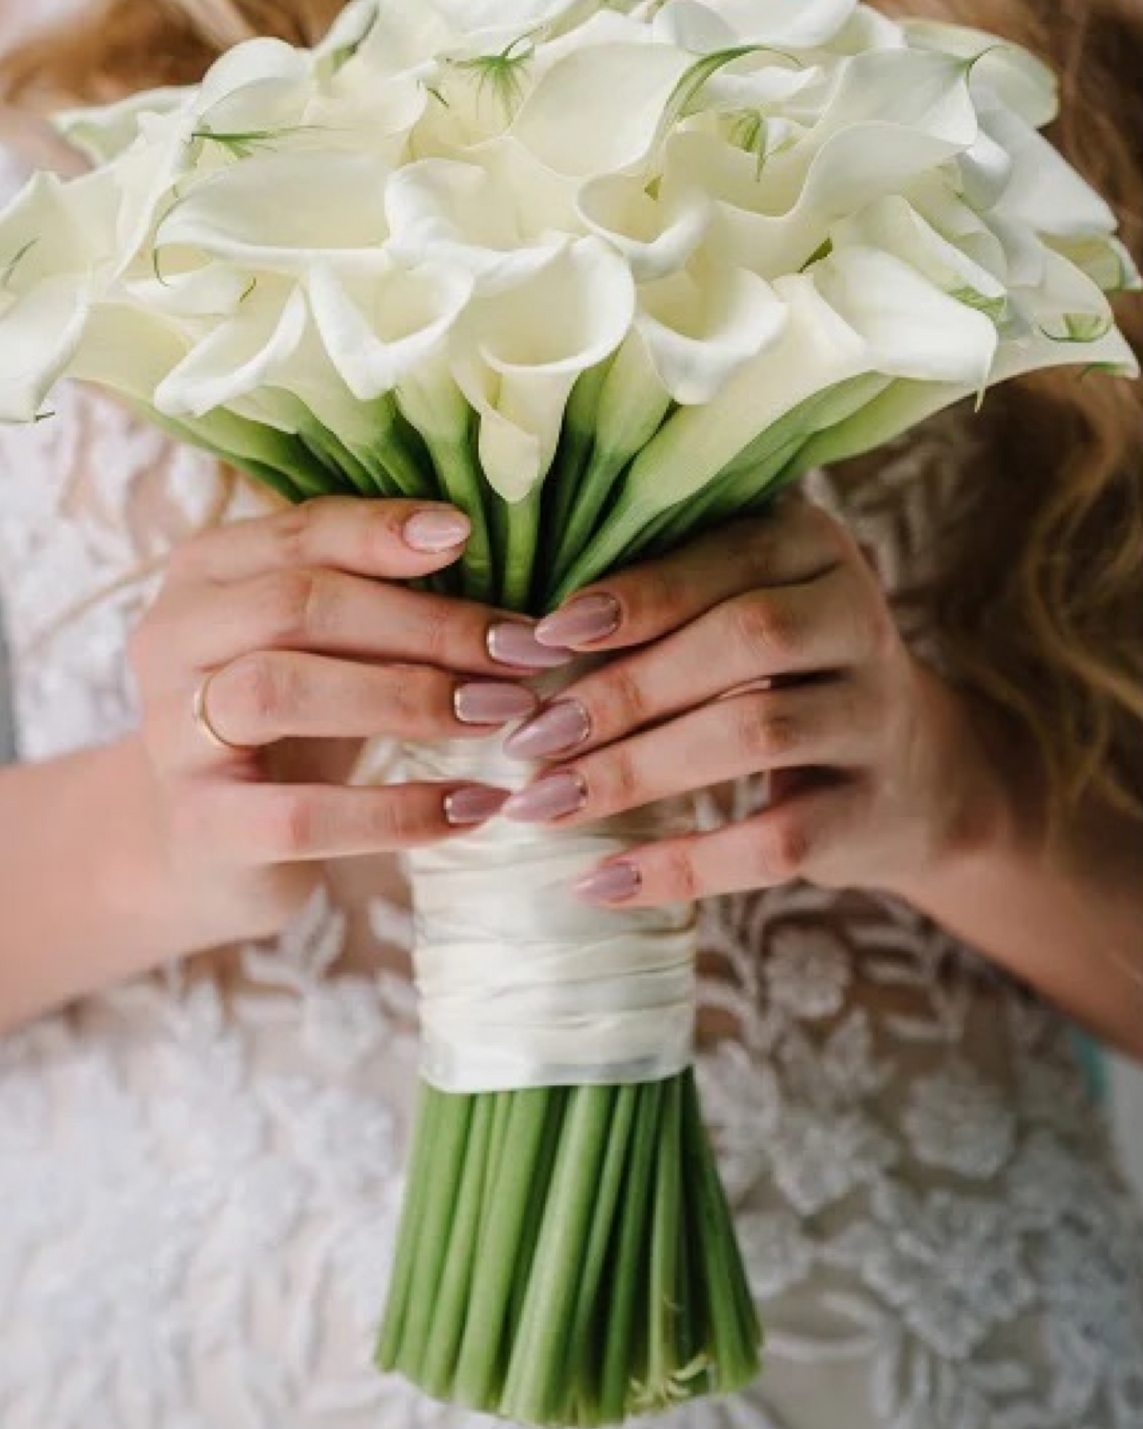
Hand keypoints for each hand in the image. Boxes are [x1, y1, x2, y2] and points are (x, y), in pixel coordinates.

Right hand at [130, 497, 566, 939]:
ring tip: (503, 714)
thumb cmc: (293, 724)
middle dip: (426, 624)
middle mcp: (173, 639)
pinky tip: (475, 806)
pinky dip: (400, 811)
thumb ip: (380, 592)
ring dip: (408, 698)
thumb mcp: (326, 644)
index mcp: (206, 572)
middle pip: (297, 606)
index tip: (470, 538)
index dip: (384, 532)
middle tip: (522, 651)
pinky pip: (304, 814)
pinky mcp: (204, 828)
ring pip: (282, 692)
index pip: (299, 531)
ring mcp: (176, 736)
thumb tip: (487, 551)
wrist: (212, 851)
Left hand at [499, 497, 1004, 908]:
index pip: (726, 558)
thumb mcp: (740, 606)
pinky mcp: (872, 811)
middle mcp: (859, 617)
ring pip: (755, 733)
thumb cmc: (777, 672)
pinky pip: (776, 840)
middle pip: (743, 641)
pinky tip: (600, 880)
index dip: (636, 596)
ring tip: (544, 804)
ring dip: (636, 771)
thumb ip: (661, 595)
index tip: (542, 636)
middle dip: (624, 689)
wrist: (913, 771)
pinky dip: (683, 866)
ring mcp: (875, 716)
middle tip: (528, 737)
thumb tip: (515, 635)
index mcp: (813, 547)